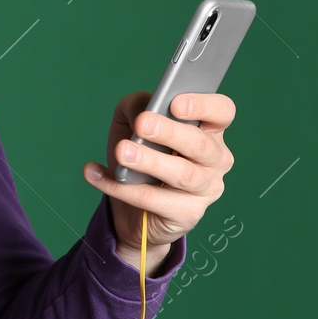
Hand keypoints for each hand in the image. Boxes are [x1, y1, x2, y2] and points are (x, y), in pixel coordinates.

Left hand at [82, 90, 235, 264]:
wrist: (133, 208)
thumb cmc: (142, 153)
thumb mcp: (133, 122)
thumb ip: (137, 106)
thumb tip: (139, 110)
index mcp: (208, 130)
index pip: (222, 112)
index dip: (204, 105)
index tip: (176, 104)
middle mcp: (215, 159)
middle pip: (200, 144)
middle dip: (170, 132)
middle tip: (142, 124)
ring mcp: (206, 189)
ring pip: (182, 174)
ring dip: (149, 161)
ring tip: (122, 152)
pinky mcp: (188, 214)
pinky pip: (153, 200)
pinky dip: (122, 188)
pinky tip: (96, 174)